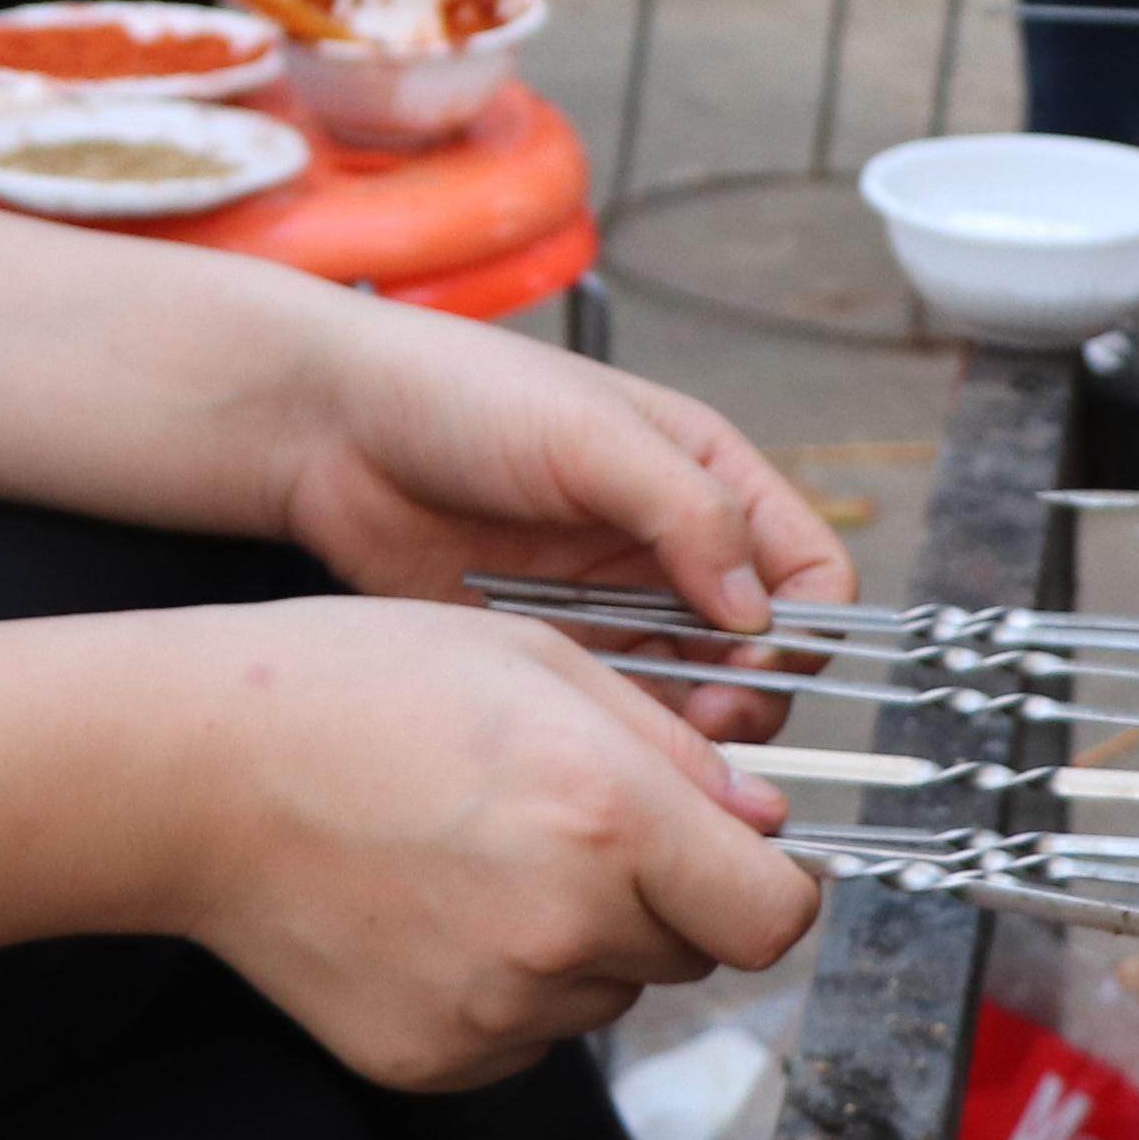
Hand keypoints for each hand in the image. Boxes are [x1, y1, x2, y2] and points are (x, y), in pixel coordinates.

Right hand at [153, 594, 823, 1090]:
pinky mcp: (435, 1059)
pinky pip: (526, 1034)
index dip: (767, 883)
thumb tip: (762, 821)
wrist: (194, 772)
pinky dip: (505, 983)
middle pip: (694, 954)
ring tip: (477, 854)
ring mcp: (497, 1012)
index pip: (775, 917)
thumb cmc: (355, 687)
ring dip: (582, 940)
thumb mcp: (537, 662)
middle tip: (567, 824)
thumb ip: (671, 749)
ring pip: (607, 994)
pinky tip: (430, 907)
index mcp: (609, 820)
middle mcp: (566, 932)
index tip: (735, 855)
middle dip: (665, 898)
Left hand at [258, 307, 857, 720]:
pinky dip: (626, 736)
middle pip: (761, 652)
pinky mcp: (554, 651)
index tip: (759, 661)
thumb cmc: (459, 393)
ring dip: (692, 728)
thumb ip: (684, 510)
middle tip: (710, 723)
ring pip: (695, 694)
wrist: (332, 429)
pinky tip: (598, 743)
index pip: (807, 570)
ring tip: (656, 746)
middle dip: (753, 695)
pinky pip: (617, 709)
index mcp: (704, 475)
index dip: (803, 626)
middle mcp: (670, 546)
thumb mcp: (587, 433)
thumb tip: (759, 606)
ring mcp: (613, 603)